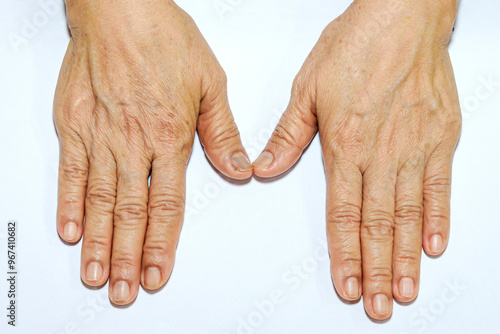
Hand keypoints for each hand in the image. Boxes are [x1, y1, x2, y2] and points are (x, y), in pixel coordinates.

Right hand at [55, 0, 251, 304]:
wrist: (120, 9)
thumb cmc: (164, 39)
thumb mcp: (211, 83)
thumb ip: (222, 132)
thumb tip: (240, 169)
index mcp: (170, 136)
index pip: (167, 205)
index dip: (163, 245)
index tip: (158, 273)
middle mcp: (133, 143)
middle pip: (130, 213)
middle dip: (128, 257)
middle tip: (124, 290)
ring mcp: (100, 136)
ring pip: (98, 201)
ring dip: (98, 243)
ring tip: (97, 275)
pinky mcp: (74, 125)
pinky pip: (70, 172)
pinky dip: (68, 204)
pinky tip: (70, 232)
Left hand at [253, 0, 460, 318]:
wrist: (401, 16)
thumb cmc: (355, 47)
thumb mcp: (307, 88)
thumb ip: (288, 135)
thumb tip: (264, 167)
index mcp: (346, 144)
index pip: (343, 214)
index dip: (344, 255)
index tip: (347, 285)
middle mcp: (382, 153)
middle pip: (378, 224)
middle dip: (378, 270)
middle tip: (380, 305)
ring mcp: (416, 147)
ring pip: (410, 214)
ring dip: (407, 257)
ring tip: (406, 290)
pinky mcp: (441, 137)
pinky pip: (441, 186)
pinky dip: (439, 218)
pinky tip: (435, 245)